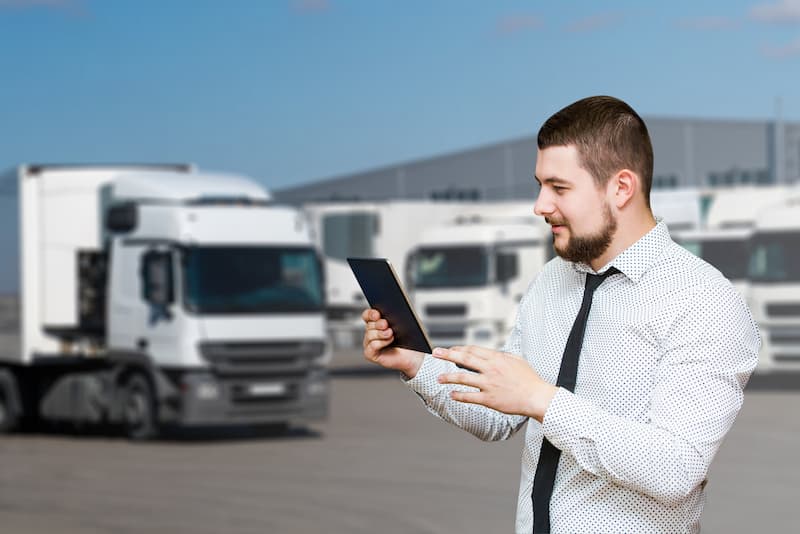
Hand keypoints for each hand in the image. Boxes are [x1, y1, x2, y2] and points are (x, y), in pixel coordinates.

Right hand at [362, 308, 424, 377]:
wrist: (412, 355)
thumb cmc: (407, 339)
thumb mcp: (403, 324)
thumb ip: (395, 317)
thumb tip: (391, 313)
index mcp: (375, 323)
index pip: (367, 315)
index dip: (370, 314)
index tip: (377, 314)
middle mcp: (370, 332)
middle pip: (369, 324)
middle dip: (378, 323)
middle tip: (386, 324)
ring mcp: (369, 344)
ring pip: (370, 335)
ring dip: (381, 333)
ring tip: (391, 333)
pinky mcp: (370, 354)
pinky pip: (372, 346)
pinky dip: (381, 342)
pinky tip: (390, 340)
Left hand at [433, 345, 557, 421]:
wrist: (537, 397)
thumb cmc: (529, 379)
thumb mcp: (516, 360)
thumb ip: (501, 356)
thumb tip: (491, 354)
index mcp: (497, 358)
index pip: (473, 350)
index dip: (459, 349)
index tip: (451, 350)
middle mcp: (491, 369)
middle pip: (464, 359)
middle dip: (447, 355)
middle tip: (435, 353)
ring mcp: (489, 384)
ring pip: (463, 378)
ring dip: (448, 377)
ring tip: (439, 378)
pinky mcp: (489, 399)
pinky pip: (470, 397)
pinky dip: (459, 395)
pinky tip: (452, 394)